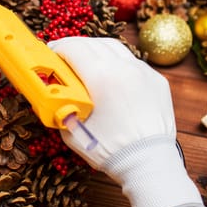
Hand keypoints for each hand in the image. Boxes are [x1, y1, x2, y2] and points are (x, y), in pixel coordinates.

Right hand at [48, 37, 205, 206]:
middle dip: (74, 46)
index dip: (57, 48)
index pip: (73, 48)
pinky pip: (131, 62)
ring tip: (85, 61)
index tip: (49, 52)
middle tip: (63, 56)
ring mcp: (143, 72)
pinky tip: (109, 75)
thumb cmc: (108, 150)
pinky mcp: (156, 81)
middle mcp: (124, 67)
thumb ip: (60, 105)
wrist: (148, 164)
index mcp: (101, 76)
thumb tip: (52, 93)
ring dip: (96, 49)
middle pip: (93, 43)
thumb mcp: (70, 128)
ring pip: (114, 47)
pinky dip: (116, 62)